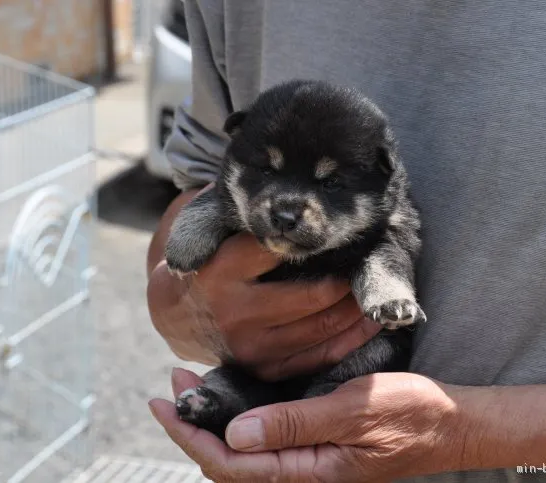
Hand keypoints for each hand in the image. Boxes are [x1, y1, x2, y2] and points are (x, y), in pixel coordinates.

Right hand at [148, 228, 380, 380]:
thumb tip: (280, 176)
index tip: (343, 229)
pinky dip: (352, 338)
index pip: (282, 248)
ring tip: (372, 287)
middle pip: (313, 293)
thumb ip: (239, 206)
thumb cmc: (205, 263)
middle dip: (348, 276)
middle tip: (367, 260)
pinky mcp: (264, 369)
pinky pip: (320, 356)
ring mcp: (251, 346)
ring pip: (323, 326)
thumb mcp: (210, 230)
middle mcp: (235, 311)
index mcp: (221, 269)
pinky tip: (369, 320)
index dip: (319, 238)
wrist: (173, 316)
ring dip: (356, 306)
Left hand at [150, 368, 465, 482]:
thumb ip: (295, 423)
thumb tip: (235, 435)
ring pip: (245, 452)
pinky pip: (266, 442)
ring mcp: (308, 463)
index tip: (163, 403)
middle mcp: (302, 474)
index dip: (190, 435)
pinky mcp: (315, 446)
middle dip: (195, 425)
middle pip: (230, 461)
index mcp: (308, 473)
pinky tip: (233, 396)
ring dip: (215, 421)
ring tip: (192, 386)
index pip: (231, 465)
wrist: (451, 424)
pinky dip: (241, 420)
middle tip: (172, 385)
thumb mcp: (353, 411)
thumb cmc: (410, 414)